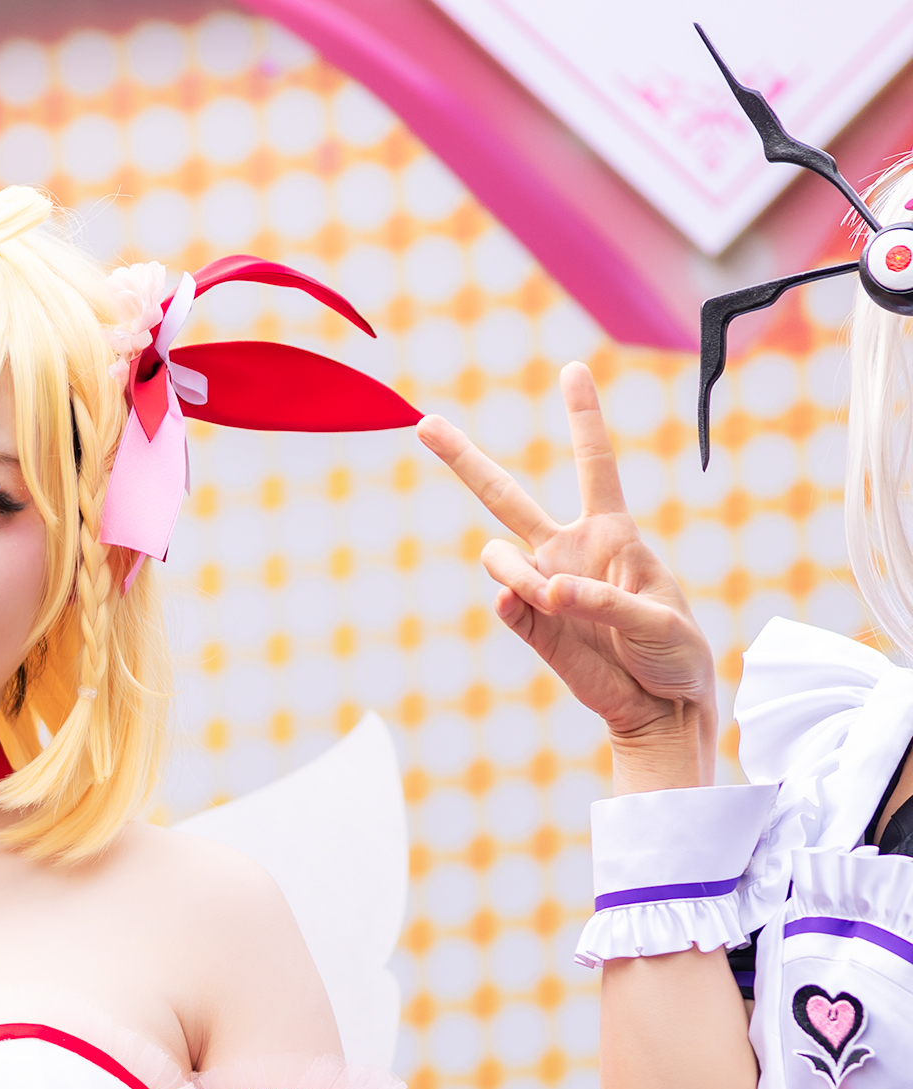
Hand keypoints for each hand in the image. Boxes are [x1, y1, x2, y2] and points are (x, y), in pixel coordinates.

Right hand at [418, 364, 716, 788]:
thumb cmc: (675, 653)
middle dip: (464, 460)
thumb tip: (543, 590)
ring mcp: (545, 589)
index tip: (572, 368)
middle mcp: (570, 552)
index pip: (593, 463)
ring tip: (551, 598)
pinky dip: (514, 603)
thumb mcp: (657, 619)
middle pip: (507, 496)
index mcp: (613, 533)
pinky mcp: (533, 629)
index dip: (582, 417)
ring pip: (500, 556)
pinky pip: (508, 604)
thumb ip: (603, 600)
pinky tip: (522, 601)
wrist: (662, 709)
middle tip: (424, 424)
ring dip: (520, 573)